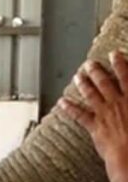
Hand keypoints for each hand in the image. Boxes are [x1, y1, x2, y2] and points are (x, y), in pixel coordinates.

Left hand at [58, 51, 127, 169]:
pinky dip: (69, 108)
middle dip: (96, 71)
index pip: (127, 76)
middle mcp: (118, 102)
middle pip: (105, 82)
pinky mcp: (95, 127)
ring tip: (77, 76)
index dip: (120, 64)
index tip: (115, 54)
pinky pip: (79, 115)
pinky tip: (61, 102)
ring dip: (83, 84)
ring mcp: (105, 114)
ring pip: (91, 94)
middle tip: (89, 63)